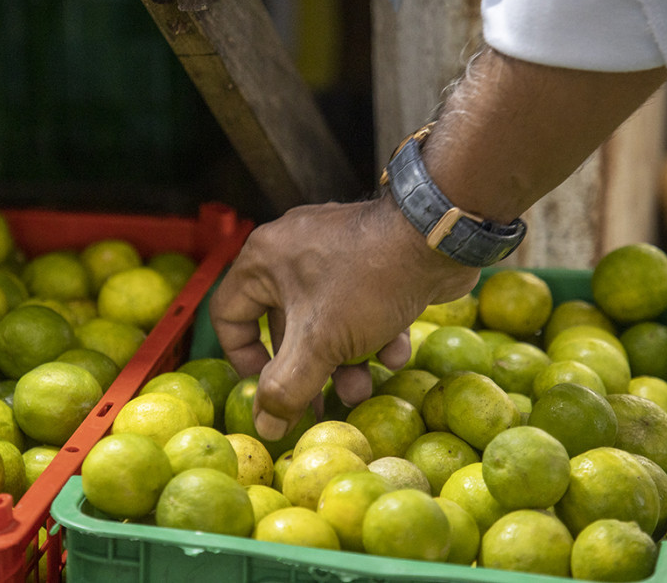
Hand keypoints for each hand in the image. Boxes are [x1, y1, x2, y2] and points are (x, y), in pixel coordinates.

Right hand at [209, 195, 479, 439]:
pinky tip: (397, 349)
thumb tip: (266, 428)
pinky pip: (359, 305)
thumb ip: (288, 388)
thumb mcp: (320, 344)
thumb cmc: (366, 282)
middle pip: (285, 326)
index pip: (228, 314)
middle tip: (323, 404)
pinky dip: (375, 333)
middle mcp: (292, 252)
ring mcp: (334, 253)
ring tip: (364, 385)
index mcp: (264, 261)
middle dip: (310, 370)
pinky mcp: (371, 260)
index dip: (243, 358)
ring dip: (346, 361)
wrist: (437, 238)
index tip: (268, 388)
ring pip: (326, 321)